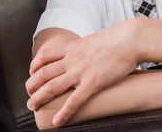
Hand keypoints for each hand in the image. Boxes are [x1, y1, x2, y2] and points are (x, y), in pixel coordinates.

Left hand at [25, 20, 139, 126]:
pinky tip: (57, 122)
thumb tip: (89, 52)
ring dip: (39, 99)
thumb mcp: (96, 39)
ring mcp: (81, 71)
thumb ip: (87, 48)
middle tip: (30, 96)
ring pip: (51, 87)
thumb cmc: (119, 38)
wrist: (131, 39)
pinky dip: (63, 113)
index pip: (45, 56)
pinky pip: (74, 101)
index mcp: (73, 47)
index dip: (34, 66)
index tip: (32, 74)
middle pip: (43, 74)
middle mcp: (72, 59)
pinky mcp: (93, 82)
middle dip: (32, 86)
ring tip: (33, 107)